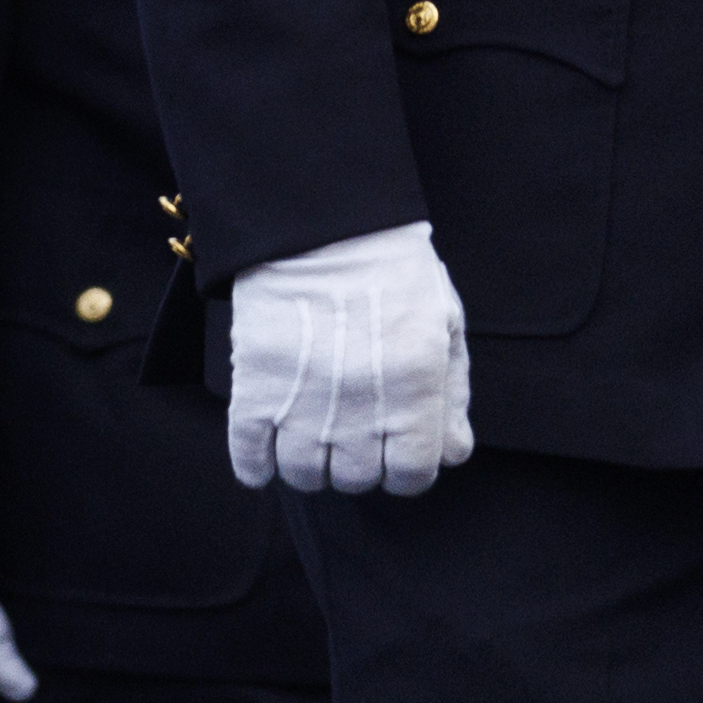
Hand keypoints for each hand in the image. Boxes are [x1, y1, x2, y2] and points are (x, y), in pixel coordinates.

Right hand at [226, 223, 472, 496]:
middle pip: (357, 479)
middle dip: (357, 464)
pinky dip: (255, 467)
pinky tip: (263, 458)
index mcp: (414, 391)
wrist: (319, 223)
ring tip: (308, 437)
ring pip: (305, 475)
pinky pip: (250, 455)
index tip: (393, 450)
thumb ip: (451, 395)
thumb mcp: (443, 325)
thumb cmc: (390, 269)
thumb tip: (452, 453)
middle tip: (350, 433)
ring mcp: (304, 401)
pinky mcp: (256, 387)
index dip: (405, 469)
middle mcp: (362, 408)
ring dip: (309, 466)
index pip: (413, 476)